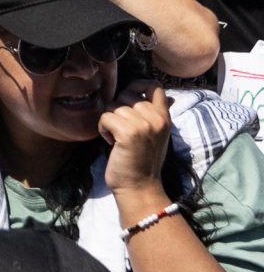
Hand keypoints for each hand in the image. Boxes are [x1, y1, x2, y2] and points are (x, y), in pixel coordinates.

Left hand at [101, 78, 172, 196]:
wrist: (139, 186)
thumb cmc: (142, 160)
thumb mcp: (157, 134)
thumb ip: (157, 114)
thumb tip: (168, 97)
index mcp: (165, 117)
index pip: (155, 85)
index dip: (137, 85)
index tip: (128, 98)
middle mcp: (157, 118)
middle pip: (126, 93)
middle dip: (117, 108)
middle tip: (121, 128)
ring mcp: (144, 124)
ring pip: (112, 105)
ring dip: (109, 121)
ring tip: (117, 138)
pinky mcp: (129, 132)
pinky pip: (105, 117)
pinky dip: (103, 129)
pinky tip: (111, 142)